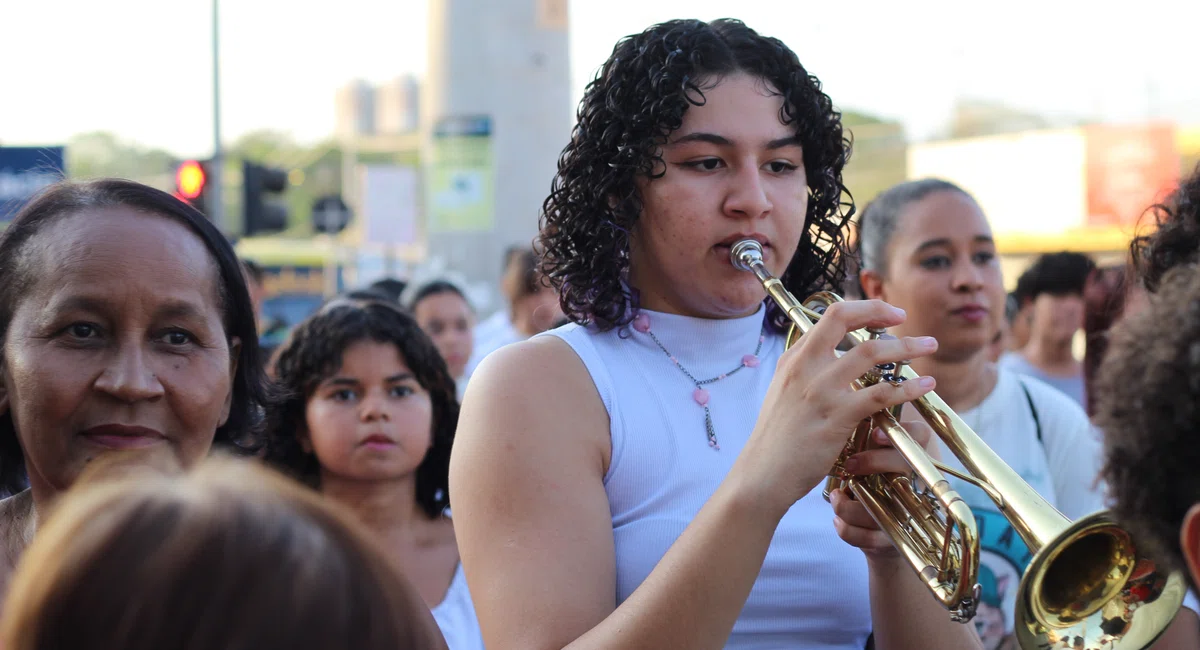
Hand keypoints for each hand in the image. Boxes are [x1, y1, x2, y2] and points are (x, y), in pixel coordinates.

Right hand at [737, 300, 938, 514]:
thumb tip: (834, 359)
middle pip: (847, 321)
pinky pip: (881, 394)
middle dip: (882, 313)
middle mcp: (804, 367)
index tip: (886, 314)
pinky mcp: (836, 416)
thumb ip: (807, 372)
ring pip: (870, 353)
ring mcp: (820, 390)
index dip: (863, 308)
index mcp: (793, 359)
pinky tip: (925, 385)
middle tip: (906, 318)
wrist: (763, 473)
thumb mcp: (784, 393)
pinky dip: (908, 387)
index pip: (830, 316)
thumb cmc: (777, 440)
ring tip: (928, 345)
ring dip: (905, 346)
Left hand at [830, 420, 938, 558]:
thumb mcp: (867, 455)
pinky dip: (846, 528)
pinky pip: (868, 537)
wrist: (876, 533)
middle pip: (905, 465)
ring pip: (881, 506)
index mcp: (909, 456)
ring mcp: (905, 514)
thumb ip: (858, 433)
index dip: (901, 433)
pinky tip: (836, 520)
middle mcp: (914, 482)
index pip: (919, 435)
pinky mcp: (891, 542)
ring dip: (849, 505)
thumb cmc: (867, 482)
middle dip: (875, 463)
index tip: (875, 434)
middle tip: (850, 465)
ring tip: (836, 497)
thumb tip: (838, 406)